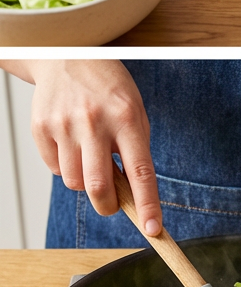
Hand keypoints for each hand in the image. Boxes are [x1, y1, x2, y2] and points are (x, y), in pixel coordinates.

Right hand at [26, 61, 161, 236]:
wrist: (69, 58)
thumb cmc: (109, 90)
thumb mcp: (135, 111)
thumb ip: (135, 149)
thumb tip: (133, 193)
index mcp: (127, 119)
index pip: (141, 171)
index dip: (147, 204)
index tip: (153, 228)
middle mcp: (94, 122)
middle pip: (98, 187)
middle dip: (108, 206)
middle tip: (112, 205)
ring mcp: (64, 125)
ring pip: (74, 182)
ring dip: (86, 181)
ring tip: (92, 156)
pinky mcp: (41, 128)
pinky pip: (55, 169)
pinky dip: (66, 166)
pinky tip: (72, 144)